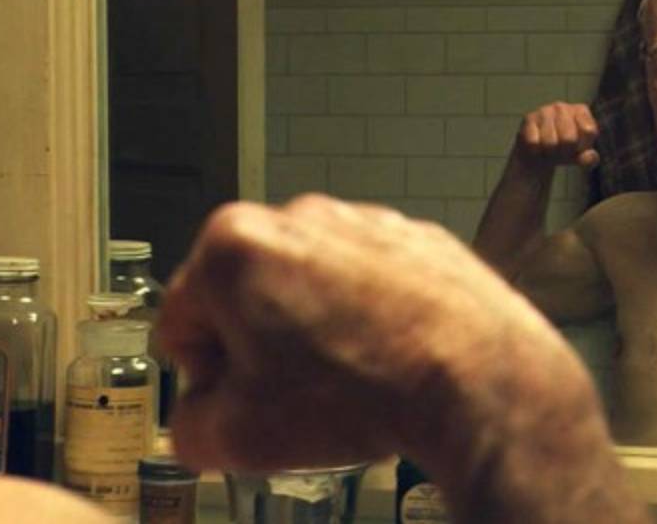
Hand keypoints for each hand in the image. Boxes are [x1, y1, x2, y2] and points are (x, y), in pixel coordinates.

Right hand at [159, 195, 568, 472]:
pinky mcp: (409, 234)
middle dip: (259, 346)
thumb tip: (199, 420)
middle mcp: (293, 217)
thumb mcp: (240, 438)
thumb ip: (190, 427)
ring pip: (308, 285)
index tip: (233, 401)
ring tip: (347, 379)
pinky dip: (368, 314)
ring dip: (314, 329)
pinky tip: (385, 358)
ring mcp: (357, 220)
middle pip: (245, 296)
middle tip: (292, 395)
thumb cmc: (364, 393)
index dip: (203, 376)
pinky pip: (367, 280)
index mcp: (232, 248)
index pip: (181, 322)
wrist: (475, 378)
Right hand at [514, 101, 599, 170]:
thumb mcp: (579, 157)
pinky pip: (535, 143)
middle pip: (569, 139)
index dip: (582, 146)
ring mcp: (544, 111)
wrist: (536, 153)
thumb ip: (589, 159)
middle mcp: (562, 107)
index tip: (577, 147)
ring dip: (549, 153)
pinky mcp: (529, 119)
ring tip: (549, 150)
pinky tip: (537, 147)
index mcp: (580, 110)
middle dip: (564, 152)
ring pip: (550, 143)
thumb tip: (591, 157)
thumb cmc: (563, 150)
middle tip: (560, 152)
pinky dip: (537, 151)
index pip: (589, 131)